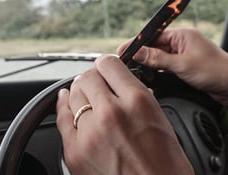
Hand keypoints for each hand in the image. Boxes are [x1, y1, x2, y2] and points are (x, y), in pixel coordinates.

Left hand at [56, 55, 193, 174]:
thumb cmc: (165, 168)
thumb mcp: (161, 122)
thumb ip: (140, 98)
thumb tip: (124, 85)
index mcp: (138, 102)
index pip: (109, 64)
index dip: (107, 64)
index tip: (107, 68)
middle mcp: (112, 113)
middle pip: (88, 77)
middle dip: (93, 77)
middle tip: (97, 82)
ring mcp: (90, 133)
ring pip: (73, 94)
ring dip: (80, 91)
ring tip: (86, 94)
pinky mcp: (75, 151)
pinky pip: (61, 117)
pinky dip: (64, 106)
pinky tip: (66, 102)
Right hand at [117, 28, 227, 115]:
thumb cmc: (217, 71)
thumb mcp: (182, 64)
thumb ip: (158, 59)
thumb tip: (138, 52)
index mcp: (182, 35)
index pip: (153, 35)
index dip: (137, 42)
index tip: (123, 50)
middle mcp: (181, 43)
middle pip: (154, 46)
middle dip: (140, 53)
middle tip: (124, 61)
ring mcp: (183, 55)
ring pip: (159, 57)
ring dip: (147, 62)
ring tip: (132, 69)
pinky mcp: (184, 67)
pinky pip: (165, 66)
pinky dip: (156, 70)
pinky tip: (148, 75)